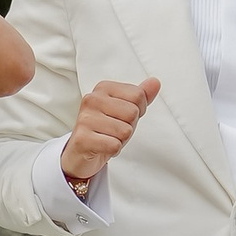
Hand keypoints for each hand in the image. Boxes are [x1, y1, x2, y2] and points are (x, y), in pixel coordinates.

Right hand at [61, 75, 157, 189]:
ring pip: (125, 131)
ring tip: (107, 138)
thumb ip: (140, 96)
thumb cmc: (104, 129)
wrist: (80, 152)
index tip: (123, 117)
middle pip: (132, 113)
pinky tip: (102, 147)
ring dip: (120, 140)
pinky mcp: (82, 138)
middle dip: (128, 126)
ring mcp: (85, 118)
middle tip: (114, 130)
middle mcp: (92, 99)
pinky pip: (114, 145)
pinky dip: (113, 151)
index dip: (138, 111)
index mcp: (103, 88)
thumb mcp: (125, 110)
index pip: (138, 95)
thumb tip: (155, 82)